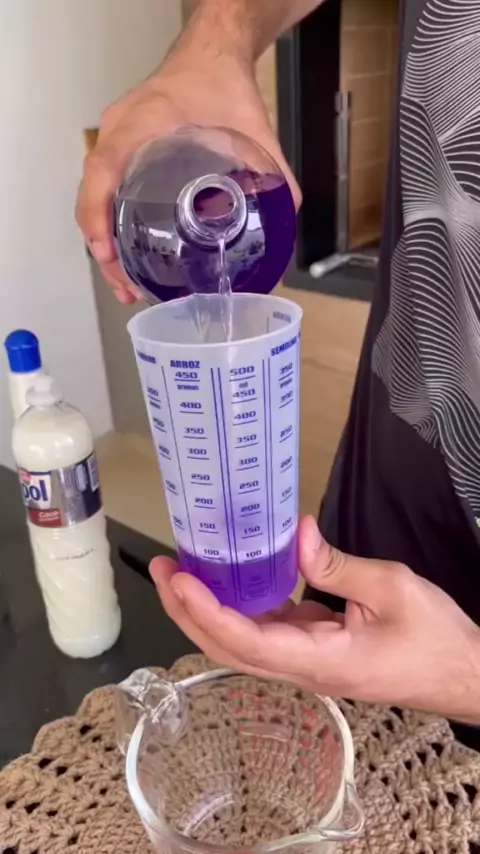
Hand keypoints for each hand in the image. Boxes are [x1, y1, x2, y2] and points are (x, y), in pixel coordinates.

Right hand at [76, 49, 299, 303]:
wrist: (210, 55)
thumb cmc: (222, 83)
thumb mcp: (256, 129)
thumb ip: (277, 175)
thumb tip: (288, 229)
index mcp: (145, 121)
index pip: (104, 167)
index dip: (98, 214)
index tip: (108, 253)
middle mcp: (119, 130)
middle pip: (92, 194)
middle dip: (102, 248)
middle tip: (127, 288)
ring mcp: (115, 140)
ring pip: (94, 197)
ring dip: (104, 244)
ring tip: (126, 285)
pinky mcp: (121, 152)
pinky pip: (104, 191)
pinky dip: (110, 225)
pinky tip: (128, 256)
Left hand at [151, 516, 479, 722]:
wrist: (462, 674)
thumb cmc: (434, 637)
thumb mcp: (392, 590)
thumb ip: (339, 565)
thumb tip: (298, 535)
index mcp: (319, 659)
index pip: (246, 642)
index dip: (206, 612)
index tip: (178, 579)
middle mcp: (302, 668)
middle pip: (228, 648)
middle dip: (187, 611)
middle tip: (162, 568)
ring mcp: (305, 662)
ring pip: (240, 644)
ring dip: (206, 611)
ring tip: (181, 572)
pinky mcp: (313, 650)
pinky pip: (265, 633)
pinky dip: (238, 608)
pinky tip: (230, 581)